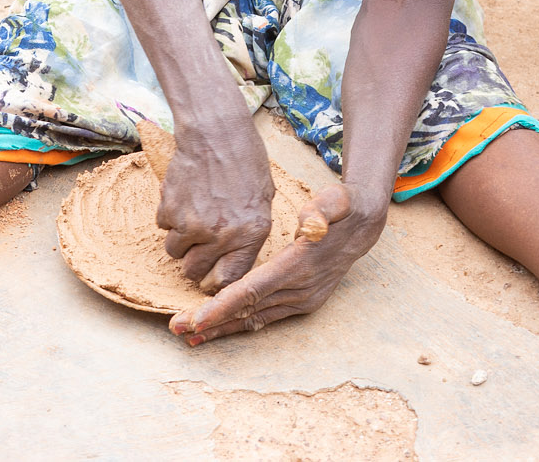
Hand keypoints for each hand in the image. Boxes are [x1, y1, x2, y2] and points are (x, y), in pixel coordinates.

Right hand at [156, 117, 274, 290]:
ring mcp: (192, 223)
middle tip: (198, 246)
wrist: (216, 132)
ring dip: (180, 240)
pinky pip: (162, 226)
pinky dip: (169, 216)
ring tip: (191, 216)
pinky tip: (183, 196)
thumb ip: (249, 232)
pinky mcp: (169, 208)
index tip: (213, 274)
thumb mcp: (262, 199)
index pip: (228, 279)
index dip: (218, 280)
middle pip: (194, 271)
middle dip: (194, 262)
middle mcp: (221, 234)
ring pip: (174, 251)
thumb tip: (234, 258)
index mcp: (251, 234)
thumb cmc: (245, 160)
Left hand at [168, 184, 382, 343]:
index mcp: (298, 266)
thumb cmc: (340, 209)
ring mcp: (303, 300)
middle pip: (248, 311)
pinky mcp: (302, 303)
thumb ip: (322, 210)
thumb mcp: (334, 200)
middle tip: (176, 329)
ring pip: (255, 319)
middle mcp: (300, 290)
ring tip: (188, 337)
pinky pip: (265, 317)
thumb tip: (311, 226)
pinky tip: (218, 330)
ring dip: (222, 328)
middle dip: (211, 323)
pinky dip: (240, 323)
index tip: (194, 319)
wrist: (363, 227)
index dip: (221, 307)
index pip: (253, 291)